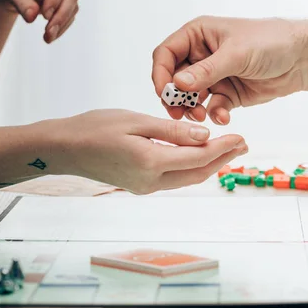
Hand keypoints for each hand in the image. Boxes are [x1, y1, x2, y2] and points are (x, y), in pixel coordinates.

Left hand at [0, 0, 78, 42]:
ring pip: (73, 5)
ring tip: (47, 38)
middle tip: (48, 32)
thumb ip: (19, 1)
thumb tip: (32, 17)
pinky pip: (70, 15)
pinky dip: (62, 27)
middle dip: (61, 14)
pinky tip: (50, 36)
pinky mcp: (66, 0)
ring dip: (62, 24)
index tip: (44, 15)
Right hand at [45, 109, 247, 193]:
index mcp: (150, 162)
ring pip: (188, 179)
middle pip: (197, 174)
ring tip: (229, 149)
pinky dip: (192, 167)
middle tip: (244, 145)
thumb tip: (205, 135)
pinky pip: (174, 178)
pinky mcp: (140, 185)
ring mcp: (145, 187)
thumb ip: (173, 131)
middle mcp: (150, 181)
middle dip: (223, 160)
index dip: (223, 148)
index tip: (242, 137)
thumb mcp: (135, 120)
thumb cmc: (95, 127)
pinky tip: (200, 155)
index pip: (198, 158)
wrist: (63, 149)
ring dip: (210, 165)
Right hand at [152, 16, 307, 124]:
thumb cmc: (270, 42)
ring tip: (201, 117)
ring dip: (193, 110)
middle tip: (179, 114)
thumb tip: (176, 84)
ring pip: (191, 98)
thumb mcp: (236, 54)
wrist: (301, 59)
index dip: (161, 74)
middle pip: (174, 80)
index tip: (165, 93)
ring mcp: (214, 76)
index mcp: (197, 35)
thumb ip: (206, 71)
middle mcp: (201, 55)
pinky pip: (212, 108)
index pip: (166, 54)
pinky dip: (216, 114)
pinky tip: (225, 117)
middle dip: (175, 98)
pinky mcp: (227, 94)